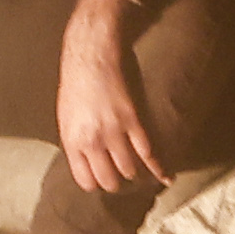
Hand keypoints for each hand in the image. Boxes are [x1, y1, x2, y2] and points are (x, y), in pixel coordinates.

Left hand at [54, 0, 154, 198]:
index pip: (86, 180)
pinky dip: (160, 168)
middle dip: (120, 183)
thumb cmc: (78, 79)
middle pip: (110, 181)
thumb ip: (78, 138)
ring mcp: (113, 131)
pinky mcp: (134, 120)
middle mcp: (91, 139)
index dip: (98, 183)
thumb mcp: (68, 114)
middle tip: (127, 179)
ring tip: (144, 173)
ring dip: (139, 174)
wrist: (93, 50)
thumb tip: (88, 158)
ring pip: (130, 170)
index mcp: (72, 139)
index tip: (107, 180)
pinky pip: (149, 153)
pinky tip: (166, 176)